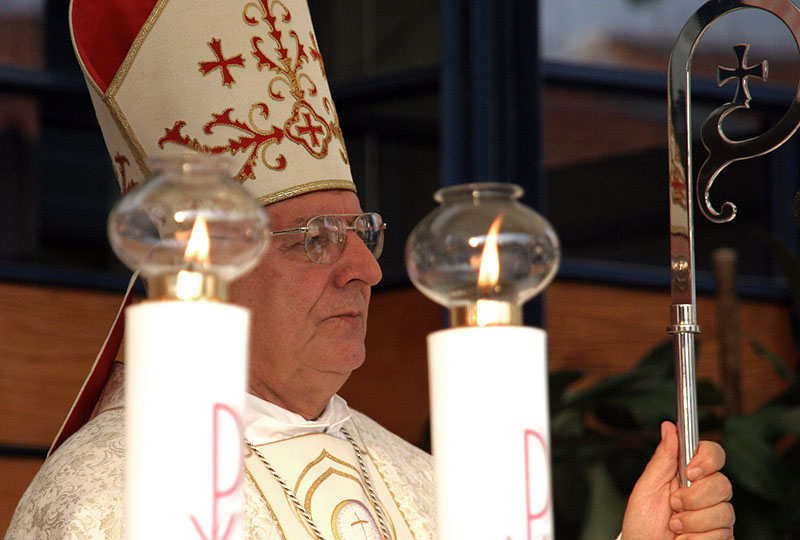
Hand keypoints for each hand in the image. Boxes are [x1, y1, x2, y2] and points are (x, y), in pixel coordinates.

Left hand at [620, 421, 733, 539]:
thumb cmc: (642, 522)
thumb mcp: (647, 487)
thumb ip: (662, 458)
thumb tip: (669, 427)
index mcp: (688, 474)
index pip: (713, 454)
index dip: (707, 459)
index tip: (690, 470)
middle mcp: (706, 493)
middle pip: (723, 483)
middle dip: (694, 498)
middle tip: (673, 505)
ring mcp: (716, 515)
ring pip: (724, 511)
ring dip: (692, 522)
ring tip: (675, 526)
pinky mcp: (721, 536)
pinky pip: (722, 534)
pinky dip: (697, 538)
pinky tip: (684, 539)